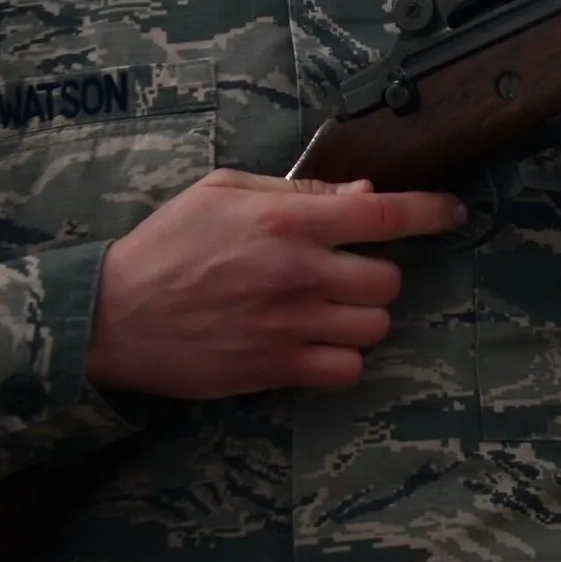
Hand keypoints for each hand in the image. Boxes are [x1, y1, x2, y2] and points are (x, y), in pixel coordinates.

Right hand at [88, 169, 465, 399]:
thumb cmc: (166, 245)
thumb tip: (362, 194)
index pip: (387, 216)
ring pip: (375, 327)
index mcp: (287, 222)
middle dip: (376, 276)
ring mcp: (288, 326)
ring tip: (327, 311)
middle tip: (345, 274)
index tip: (454, 213)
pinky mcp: (273, 369)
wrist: (106, 316)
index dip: (432, 212)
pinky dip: (341, 360)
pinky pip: (346, 370)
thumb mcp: (223, 191)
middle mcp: (297, 273)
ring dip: (361, 319)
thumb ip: (298, 192)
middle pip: (390, 281)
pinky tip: (315, 345)